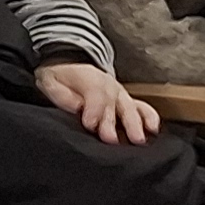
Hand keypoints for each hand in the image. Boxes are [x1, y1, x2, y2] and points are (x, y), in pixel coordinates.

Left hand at [38, 61, 161, 146]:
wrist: (70, 65)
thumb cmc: (60, 78)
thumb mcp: (51, 82)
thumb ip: (63, 95)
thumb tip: (78, 107)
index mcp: (87, 78)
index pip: (96, 92)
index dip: (94, 109)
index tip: (90, 125)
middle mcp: (108, 85)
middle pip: (114, 103)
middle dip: (113, 121)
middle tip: (111, 139)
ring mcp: (120, 93)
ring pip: (130, 107)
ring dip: (135, 124)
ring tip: (138, 139)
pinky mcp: (126, 101)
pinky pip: (142, 108)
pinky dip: (150, 118)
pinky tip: (153, 130)